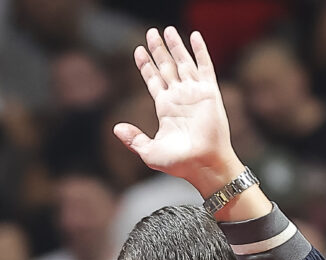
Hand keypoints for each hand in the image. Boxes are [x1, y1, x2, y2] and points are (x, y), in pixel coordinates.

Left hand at [115, 27, 242, 195]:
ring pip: (183, 62)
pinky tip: (193, 36)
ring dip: (175, 46)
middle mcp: (179, 97)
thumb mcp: (148, 151)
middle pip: (166, 67)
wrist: (202, 163)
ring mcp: (194, 93)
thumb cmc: (178, 162)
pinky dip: (199, 51)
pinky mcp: (209, 92)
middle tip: (150, 32)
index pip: (153, 80)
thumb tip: (116, 128)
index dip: (146, 65)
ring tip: (166, 30)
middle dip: (158, 50)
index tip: (138, 50)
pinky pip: (204, 66)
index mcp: (165, 108)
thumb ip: (133, 139)